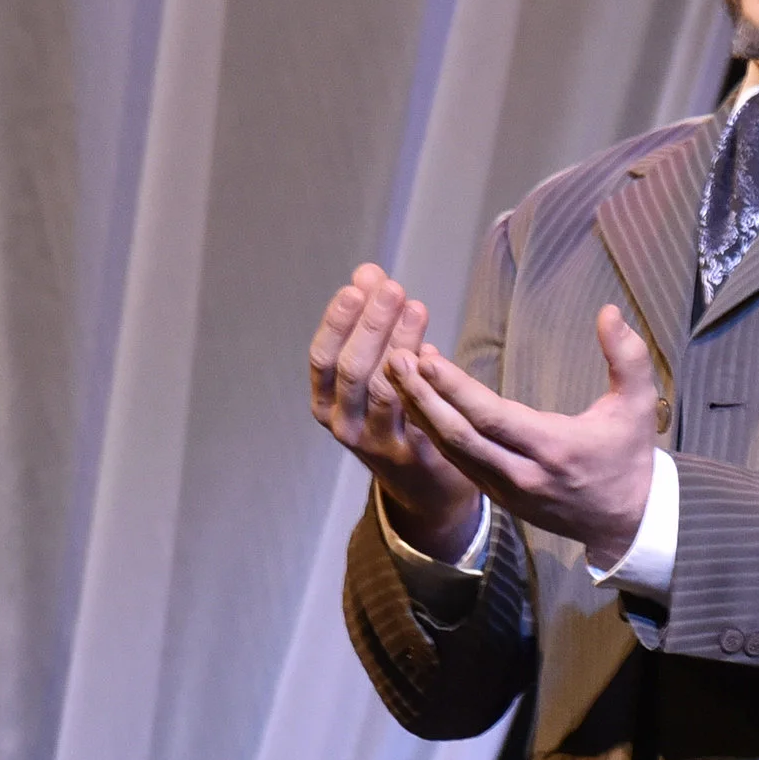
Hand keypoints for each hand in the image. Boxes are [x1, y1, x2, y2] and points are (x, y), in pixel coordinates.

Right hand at [308, 266, 483, 556]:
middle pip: (353, 370)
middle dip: (371, 325)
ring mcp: (378, 443)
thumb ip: (369, 325)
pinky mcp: (414, 455)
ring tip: (416, 308)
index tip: (358, 286)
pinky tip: (435, 350)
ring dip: (400, 344)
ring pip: (385, 389)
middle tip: (392, 289)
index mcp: (326, 402)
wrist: (424, 487)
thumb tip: (367, 272)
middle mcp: (344, 425)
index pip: (323, 358)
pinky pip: (418, 412)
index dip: (338, 321)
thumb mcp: (373, 373)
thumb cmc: (396, 417)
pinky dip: (424, 380)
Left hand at [397, 305, 657, 566]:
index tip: (425, 357)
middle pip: (458, 436)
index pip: (491, 418)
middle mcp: (523, 474)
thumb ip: (628, 357)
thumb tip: (610, 311)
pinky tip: (416, 401)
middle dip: (421, 397)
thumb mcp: (640, 406)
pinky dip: (432, 430)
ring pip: (450, 451)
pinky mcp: (497, 497)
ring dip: (420, 412)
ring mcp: (506, 490)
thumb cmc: (630, 457)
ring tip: (394, 372)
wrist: (626, 522)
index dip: (454, 389)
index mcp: (554, 449)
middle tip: (393, 359)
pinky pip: (456, 462)